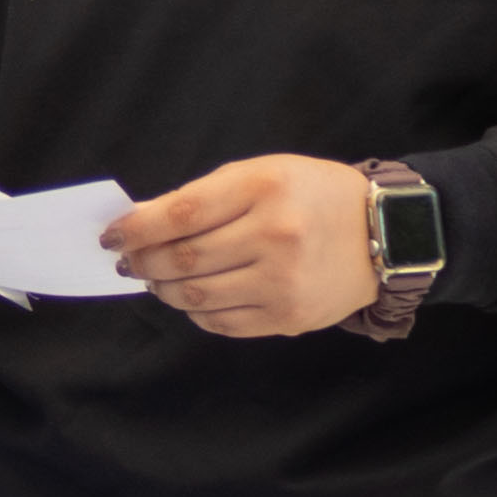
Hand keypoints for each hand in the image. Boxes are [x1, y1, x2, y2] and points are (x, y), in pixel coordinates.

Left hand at [105, 155, 383, 337]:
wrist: (384, 233)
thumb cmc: (313, 194)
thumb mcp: (262, 173)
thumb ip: (203, 196)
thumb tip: (142, 224)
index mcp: (265, 189)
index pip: (181, 215)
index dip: (137, 229)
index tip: (112, 236)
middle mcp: (275, 237)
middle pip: (184, 260)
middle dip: (144, 263)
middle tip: (129, 261)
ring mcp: (283, 283)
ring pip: (198, 297)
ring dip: (164, 290)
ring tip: (156, 280)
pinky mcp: (289, 318)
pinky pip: (223, 323)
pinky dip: (196, 312)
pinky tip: (192, 298)